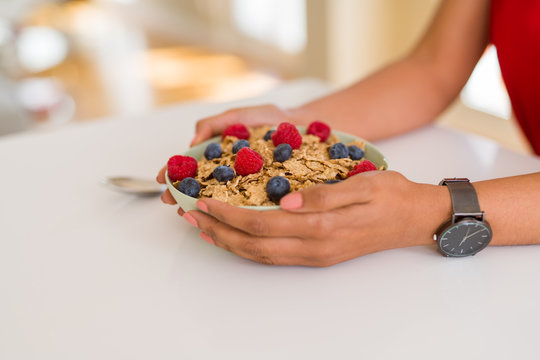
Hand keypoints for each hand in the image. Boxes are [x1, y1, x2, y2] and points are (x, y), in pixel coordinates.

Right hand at [156, 104, 305, 207]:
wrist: (310, 128)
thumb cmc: (275, 120)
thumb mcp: (243, 115)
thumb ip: (217, 122)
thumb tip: (193, 139)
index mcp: (221, 152)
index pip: (191, 164)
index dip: (174, 172)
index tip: (162, 180)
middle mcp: (230, 171)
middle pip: (199, 184)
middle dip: (181, 193)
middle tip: (171, 202)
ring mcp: (245, 184)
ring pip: (218, 197)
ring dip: (200, 205)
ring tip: (189, 212)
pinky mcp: (263, 194)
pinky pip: (244, 204)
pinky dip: (230, 211)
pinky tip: (221, 217)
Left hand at [183, 171, 450, 266]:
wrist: (416, 218)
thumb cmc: (392, 195)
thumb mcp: (364, 185)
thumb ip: (325, 195)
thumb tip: (287, 201)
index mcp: (323, 227)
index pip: (263, 224)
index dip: (230, 214)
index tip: (205, 202)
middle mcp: (315, 247)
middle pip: (254, 245)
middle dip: (218, 231)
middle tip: (190, 216)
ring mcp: (316, 255)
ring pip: (261, 255)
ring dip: (228, 242)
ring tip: (203, 228)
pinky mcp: (318, 254)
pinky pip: (274, 255)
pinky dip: (249, 248)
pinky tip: (236, 238)